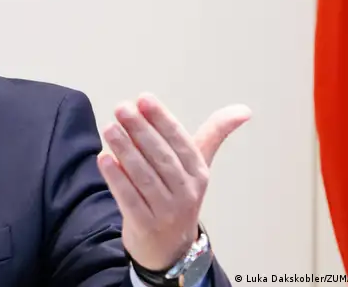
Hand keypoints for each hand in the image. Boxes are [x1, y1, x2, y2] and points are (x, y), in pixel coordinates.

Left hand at [95, 93, 249, 270]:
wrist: (170, 248)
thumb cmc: (179, 195)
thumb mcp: (198, 167)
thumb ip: (213, 135)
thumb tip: (243, 110)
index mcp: (199, 173)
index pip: (182, 142)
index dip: (163, 120)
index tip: (144, 99)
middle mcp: (186, 192)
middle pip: (162, 157)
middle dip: (141, 130)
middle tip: (122, 108)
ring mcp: (166, 211)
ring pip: (144, 176)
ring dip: (125, 150)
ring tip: (110, 128)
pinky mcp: (145, 225)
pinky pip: (129, 198)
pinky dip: (116, 178)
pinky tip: (103, 158)